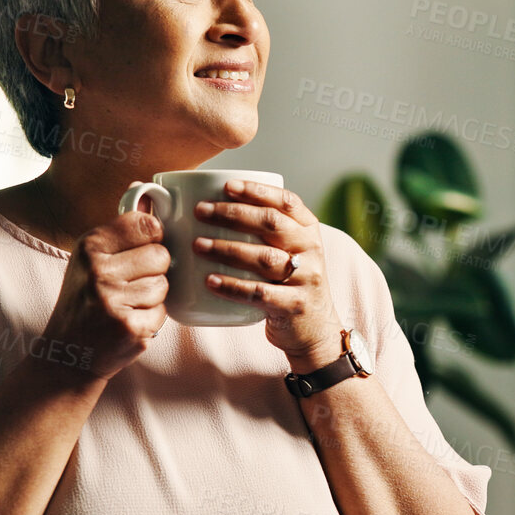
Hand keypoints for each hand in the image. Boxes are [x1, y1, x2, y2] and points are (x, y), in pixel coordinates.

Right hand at [39, 209, 169, 381]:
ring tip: (128, 304)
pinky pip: (162, 312)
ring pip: (163, 284)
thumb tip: (152, 197)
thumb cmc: (84, 301)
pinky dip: (151, 318)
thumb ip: (122, 231)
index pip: (146, 225)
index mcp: (90, 247)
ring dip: (153, 296)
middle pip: (161, 255)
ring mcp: (114, 301)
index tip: (143, 247)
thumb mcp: (91, 259)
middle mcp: (99, 271)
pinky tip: (129, 321)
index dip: (153, 237)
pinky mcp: (130, 328)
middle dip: (155, 270)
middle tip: (132, 283)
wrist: (66, 354)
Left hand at [192, 179, 343, 370]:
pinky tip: (210, 281)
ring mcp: (306, 278)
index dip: (257, 191)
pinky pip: (260, 293)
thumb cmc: (289, 282)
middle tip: (201, 211)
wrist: (316, 329)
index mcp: (308, 230)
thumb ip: (264, 232)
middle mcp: (311, 250)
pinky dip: (233, 286)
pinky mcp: (294, 305)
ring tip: (198, 245)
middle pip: (271, 224)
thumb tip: (211, 209)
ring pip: (264, 257)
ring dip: (227, 248)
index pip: (286, 201)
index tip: (227, 186)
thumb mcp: (289, 251)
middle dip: (233, 214)